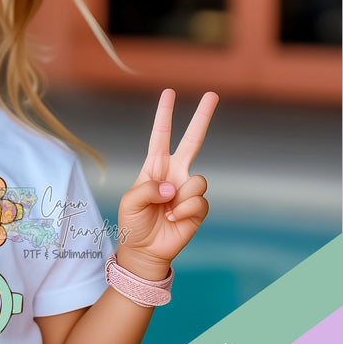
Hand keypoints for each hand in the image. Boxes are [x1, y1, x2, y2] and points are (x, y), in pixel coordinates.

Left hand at [117, 89, 217, 276]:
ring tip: (167, 211)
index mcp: (155, 167)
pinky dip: (184, 211)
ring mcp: (187, 189)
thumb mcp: (129, 202)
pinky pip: (199, 201)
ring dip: (180, 198)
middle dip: (202, 117)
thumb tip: (175, 186)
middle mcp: (174, 174)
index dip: (164, 115)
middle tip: (213, 94)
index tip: (169, 92)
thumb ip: (148, 188)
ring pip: (198, 180)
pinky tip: (174, 219)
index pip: (161, 136)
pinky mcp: (198, 207)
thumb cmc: (133, 224)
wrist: (145, 250)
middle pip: (193, 141)